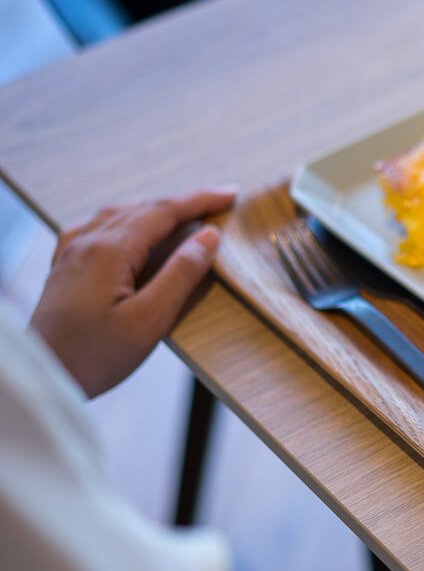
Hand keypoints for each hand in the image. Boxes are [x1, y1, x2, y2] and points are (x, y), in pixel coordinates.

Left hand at [29, 187, 236, 396]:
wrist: (45, 375)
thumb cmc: (95, 355)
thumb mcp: (150, 320)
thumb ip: (181, 275)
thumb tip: (208, 237)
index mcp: (110, 251)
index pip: (164, 212)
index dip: (200, 201)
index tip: (231, 194)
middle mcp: (88, 242)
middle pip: (143, 209)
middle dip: (183, 203)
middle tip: (218, 203)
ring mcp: (72, 252)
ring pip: (120, 215)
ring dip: (156, 210)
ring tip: (185, 215)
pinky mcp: (65, 267)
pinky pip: (98, 228)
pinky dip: (127, 221)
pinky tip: (131, 229)